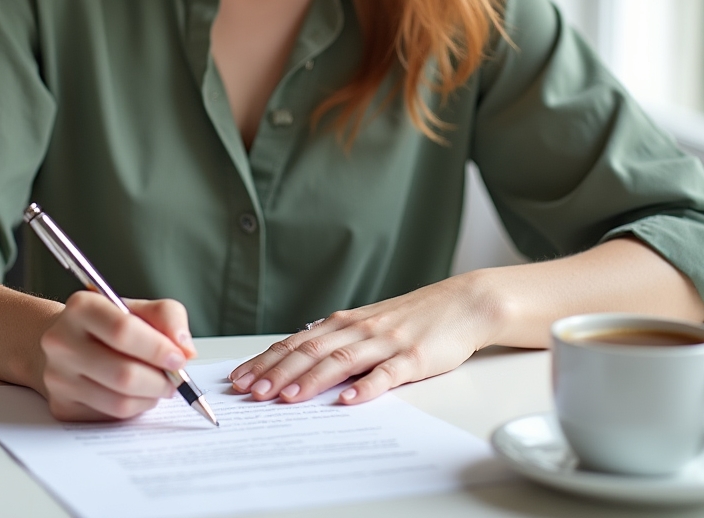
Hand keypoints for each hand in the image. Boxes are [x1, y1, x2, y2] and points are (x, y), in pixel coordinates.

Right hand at [39, 293, 196, 420]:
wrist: (68, 342)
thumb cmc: (109, 323)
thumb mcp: (138, 307)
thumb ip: (168, 317)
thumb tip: (186, 349)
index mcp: (82, 307)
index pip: (123, 331)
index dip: (157, 348)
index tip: (180, 358)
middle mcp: (62, 341)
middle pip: (123, 373)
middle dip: (160, 380)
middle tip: (176, 379)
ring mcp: (58, 377)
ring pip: (118, 401)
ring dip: (150, 397)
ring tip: (159, 385)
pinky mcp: (61, 406)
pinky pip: (110, 416)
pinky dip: (134, 408)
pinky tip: (138, 394)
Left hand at [229, 272, 497, 404]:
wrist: (461, 303)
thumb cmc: (413, 318)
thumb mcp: (368, 325)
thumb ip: (337, 340)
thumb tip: (300, 352)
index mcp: (345, 323)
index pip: (297, 342)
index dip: (268, 360)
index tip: (241, 377)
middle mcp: (359, 329)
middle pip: (311, 350)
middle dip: (278, 371)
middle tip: (251, 391)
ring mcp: (386, 342)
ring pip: (340, 360)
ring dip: (311, 379)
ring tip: (287, 397)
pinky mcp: (414, 357)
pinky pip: (386, 373)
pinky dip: (365, 386)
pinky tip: (348, 399)